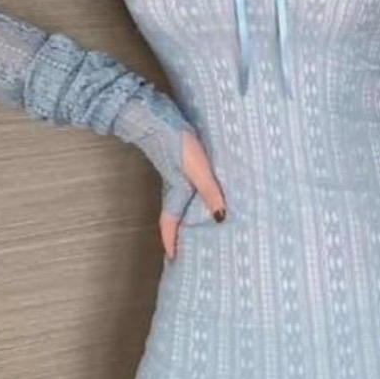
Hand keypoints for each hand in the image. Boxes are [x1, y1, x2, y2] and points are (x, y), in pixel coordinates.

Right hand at [158, 130, 226, 259]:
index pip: (171, 225)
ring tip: (200, 227)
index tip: (173, 260)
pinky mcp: (180, 163)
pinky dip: (194, 198)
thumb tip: (220, 217)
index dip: (171, 242)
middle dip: (180, 234)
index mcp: (176, 193)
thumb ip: (210, 191)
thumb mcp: (198, 170)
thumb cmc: (178, 145)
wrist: (158, 118)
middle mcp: (174, 188)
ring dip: (188, 216)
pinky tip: (205, 195)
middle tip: (188, 249)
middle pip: (175, 217)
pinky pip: (187, 188)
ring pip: (181, 203)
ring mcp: (176, 175)